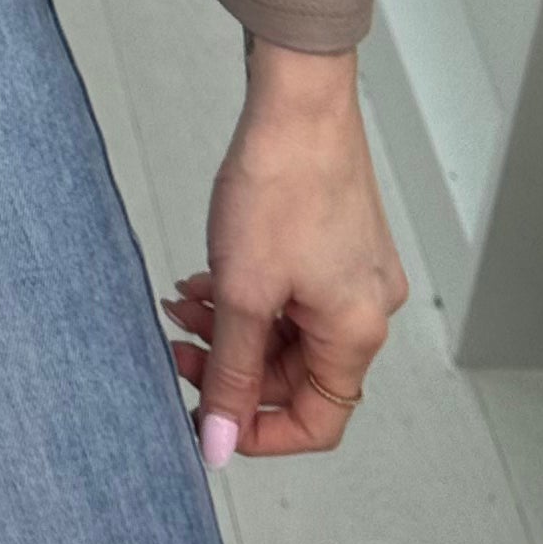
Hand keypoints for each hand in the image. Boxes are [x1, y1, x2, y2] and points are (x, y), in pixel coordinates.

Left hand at [161, 46, 409, 466]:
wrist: (298, 100)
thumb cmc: (280, 184)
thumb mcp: (242, 293)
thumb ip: (230, 373)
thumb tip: (219, 443)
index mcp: (357, 332)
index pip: (318, 422)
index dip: (258, 433)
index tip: (206, 420)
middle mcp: (367, 308)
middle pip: (297, 377)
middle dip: (231, 368)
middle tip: (175, 348)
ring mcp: (355, 275)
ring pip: (287, 334)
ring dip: (231, 331)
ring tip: (180, 307)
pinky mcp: (338, 245)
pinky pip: (290, 297)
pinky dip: (248, 298)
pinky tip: (202, 280)